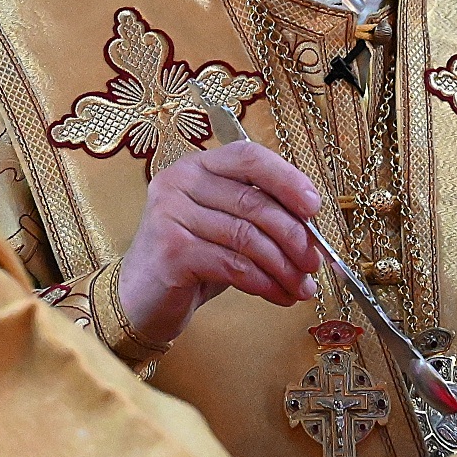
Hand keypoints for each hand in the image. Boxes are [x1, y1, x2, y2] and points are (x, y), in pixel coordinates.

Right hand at [114, 143, 321, 347]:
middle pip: (253, 202)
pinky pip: (233, 264)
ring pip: (247, 237)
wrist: (141, 299)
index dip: (288, 179)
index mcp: (196, 166)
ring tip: (302, 287)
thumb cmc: (191, 261)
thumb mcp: (226, 228)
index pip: (249, 157)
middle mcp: (178, 182)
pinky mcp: (171, 251)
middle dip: (294, 236)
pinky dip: (263, 282)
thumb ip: (260, 217)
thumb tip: (312, 230)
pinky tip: (278, 295)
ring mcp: (170, 215)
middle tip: (314, 262)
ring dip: (283, 267)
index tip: (315, 207)